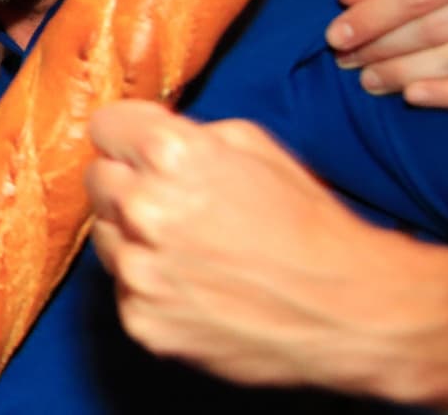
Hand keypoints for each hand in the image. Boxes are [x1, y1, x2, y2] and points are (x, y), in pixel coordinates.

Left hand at [83, 101, 447, 399]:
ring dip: (135, 236)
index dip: (125, 135)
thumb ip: (184, 133)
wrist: (350, 309)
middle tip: (171, 199)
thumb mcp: (252, 145)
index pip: (103, 126)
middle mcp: (144, 208)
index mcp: (169, 155)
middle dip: (127, 182)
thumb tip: (140, 136)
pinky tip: (195, 285)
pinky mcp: (142, 320)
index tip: (136, 146)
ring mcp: (139, 270)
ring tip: (191, 246)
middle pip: (97, 179)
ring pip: (106, 236)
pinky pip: (125, 289)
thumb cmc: (306, 221)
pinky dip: (152, 286)